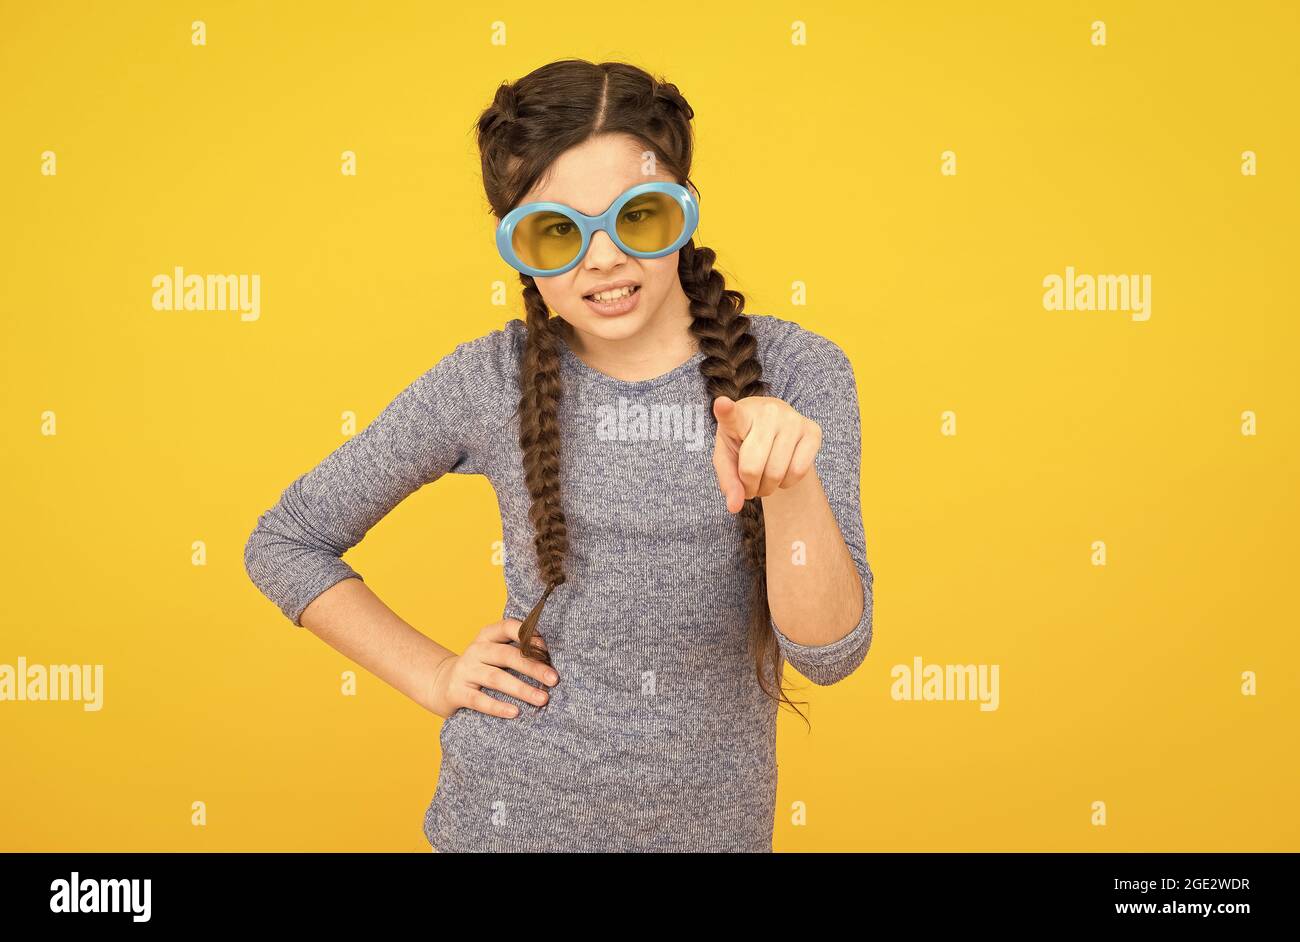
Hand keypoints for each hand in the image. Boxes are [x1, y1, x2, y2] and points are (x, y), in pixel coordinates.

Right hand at [427, 618, 559, 718]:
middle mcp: (476, 650)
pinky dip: (498, 707)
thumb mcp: (494, 652)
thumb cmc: (481, 667)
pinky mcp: (457, 692)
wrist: (442, 684)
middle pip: (507, 656)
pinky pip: (479, 700)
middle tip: (554, 679)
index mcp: (488, 635)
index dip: (528, 635)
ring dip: (521, 689)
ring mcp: (465, 671)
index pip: (508, 627)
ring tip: (542, 699)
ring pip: (496, 678)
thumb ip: (517, 650)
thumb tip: (551, 660)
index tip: (547, 649)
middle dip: (533, 667)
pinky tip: (515, 712)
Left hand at [712, 396, 821, 512]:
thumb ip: (728, 481)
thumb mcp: (727, 459)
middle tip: (750, 483)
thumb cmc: (744, 444)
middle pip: (752, 468)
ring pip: (776, 473)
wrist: (775, 430)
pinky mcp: (813, 431)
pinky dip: (787, 483)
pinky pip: (798, 471)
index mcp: (739, 415)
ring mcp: (792, 419)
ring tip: (764, 478)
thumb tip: (735, 506)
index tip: (721, 404)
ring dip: (768, 488)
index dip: (725, 410)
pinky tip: (783, 472)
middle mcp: (767, 412)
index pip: (731, 415)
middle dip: (749, 486)